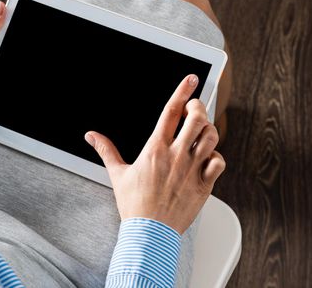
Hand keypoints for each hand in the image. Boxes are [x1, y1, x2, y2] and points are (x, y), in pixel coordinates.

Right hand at [85, 74, 225, 233]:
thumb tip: (92, 136)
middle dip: (198, 107)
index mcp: (155, 149)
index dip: (183, 91)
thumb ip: (106, 150)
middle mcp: (176, 155)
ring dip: (208, 129)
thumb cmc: (134, 204)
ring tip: (201, 132)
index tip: (191, 79)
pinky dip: (216, 156)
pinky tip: (207, 158)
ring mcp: (192, 169)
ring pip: (211, 137)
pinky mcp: (204, 185)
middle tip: (194, 109)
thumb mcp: (118, 174)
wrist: (150, 231)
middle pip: (197, 118)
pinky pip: (219, 162)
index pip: (171, 111)